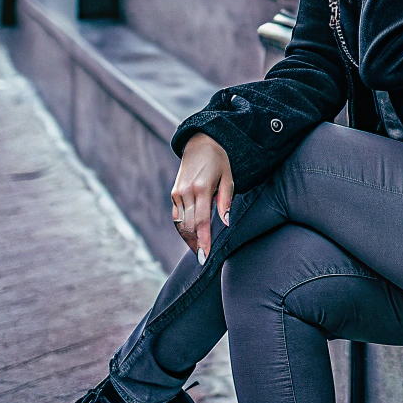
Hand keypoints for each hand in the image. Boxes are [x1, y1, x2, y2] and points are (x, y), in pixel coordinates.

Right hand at [172, 133, 233, 262]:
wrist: (200, 143)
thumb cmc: (219, 161)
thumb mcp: (228, 178)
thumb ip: (226, 202)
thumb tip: (225, 223)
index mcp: (202, 188)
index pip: (202, 221)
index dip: (203, 240)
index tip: (205, 256)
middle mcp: (186, 192)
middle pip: (188, 226)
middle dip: (195, 244)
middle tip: (203, 258)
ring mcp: (177, 193)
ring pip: (180, 223)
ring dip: (188, 238)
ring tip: (198, 250)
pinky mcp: (174, 194)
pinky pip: (177, 216)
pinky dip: (182, 228)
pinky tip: (191, 236)